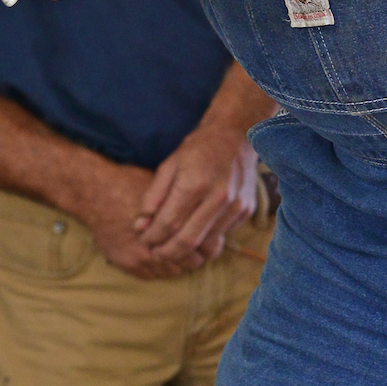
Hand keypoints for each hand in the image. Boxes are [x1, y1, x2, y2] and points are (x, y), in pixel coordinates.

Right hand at [71, 156, 204, 279]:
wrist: (96, 193)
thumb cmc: (130, 183)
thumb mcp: (163, 187)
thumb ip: (183, 206)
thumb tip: (204, 214)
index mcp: (170, 225)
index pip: (202, 247)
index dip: (208, 244)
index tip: (209, 239)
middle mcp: (157, 246)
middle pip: (190, 264)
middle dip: (194, 255)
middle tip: (196, 247)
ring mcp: (141, 259)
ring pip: (172, 273)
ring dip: (177, 264)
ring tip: (177, 251)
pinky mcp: (127, 264)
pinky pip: (153, 276)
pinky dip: (160, 268)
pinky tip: (160, 256)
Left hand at [133, 126, 259, 263]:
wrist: (236, 133)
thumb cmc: (198, 148)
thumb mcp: (170, 164)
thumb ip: (154, 196)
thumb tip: (140, 225)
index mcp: (195, 183)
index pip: (168, 224)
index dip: (152, 237)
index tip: (143, 239)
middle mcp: (218, 197)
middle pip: (187, 241)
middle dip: (167, 252)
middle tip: (155, 252)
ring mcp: (235, 205)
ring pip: (206, 244)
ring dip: (187, 250)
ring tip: (171, 246)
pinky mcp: (246, 210)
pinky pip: (222, 234)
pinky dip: (206, 238)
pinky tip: (195, 230)